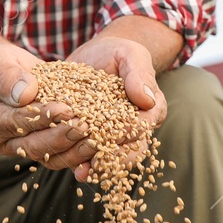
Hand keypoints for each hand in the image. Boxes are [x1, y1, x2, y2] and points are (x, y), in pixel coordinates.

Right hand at [0, 42, 97, 170]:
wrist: (15, 72)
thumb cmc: (3, 63)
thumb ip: (7, 76)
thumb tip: (24, 95)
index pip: (15, 122)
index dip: (40, 117)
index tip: (64, 109)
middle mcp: (4, 142)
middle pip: (33, 146)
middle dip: (60, 137)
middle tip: (84, 126)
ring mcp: (25, 149)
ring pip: (51, 158)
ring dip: (74, 151)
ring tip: (96, 138)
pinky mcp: (45, 150)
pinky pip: (64, 158)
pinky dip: (81, 155)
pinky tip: (100, 147)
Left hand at [63, 34, 166, 179]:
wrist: (93, 57)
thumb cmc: (116, 54)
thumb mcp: (130, 54)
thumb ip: (139, 74)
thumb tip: (147, 99)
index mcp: (149, 110)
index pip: (141, 127)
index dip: (128, 135)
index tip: (112, 138)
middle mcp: (133, 128)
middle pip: (126, 151)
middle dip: (109, 157)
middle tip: (92, 161)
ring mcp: (111, 137)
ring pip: (107, 159)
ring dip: (93, 164)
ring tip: (79, 169)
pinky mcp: (90, 139)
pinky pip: (88, 158)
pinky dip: (80, 163)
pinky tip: (73, 168)